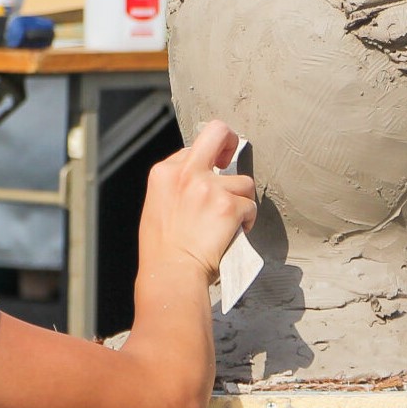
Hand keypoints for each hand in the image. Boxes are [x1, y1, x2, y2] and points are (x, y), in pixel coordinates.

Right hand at [137, 119, 257, 283]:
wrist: (171, 274)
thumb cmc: (162, 250)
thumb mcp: (156, 206)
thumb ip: (175, 187)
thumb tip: (197, 181)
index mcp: (164, 173)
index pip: (192, 149)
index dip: (204, 163)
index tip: (209, 174)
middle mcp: (187, 174)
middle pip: (217, 132)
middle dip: (229, 141)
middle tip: (231, 159)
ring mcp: (210, 188)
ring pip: (243, 182)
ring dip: (241, 200)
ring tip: (229, 221)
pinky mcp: (229, 206)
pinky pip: (250, 206)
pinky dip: (247, 220)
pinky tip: (236, 231)